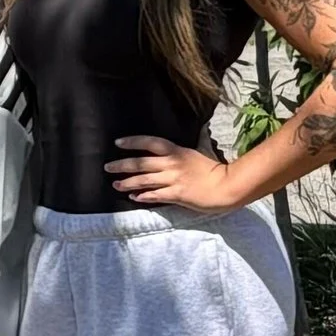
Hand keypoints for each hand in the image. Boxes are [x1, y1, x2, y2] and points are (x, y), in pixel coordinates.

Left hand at [106, 135, 235, 210]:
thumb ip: (187, 148)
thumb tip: (186, 138)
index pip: (150, 142)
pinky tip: (133, 197)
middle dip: (122, 165)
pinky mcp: (176, 194)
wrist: (227, 186)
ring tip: (115, 184)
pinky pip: (154, 195)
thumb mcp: (198, 152)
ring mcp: (173, 180)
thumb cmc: (214, 169)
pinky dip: (142, 196)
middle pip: (141, 163)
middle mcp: (172, 164)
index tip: (118, 142)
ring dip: (127, 182)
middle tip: (108, 167)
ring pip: (144, 180)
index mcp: (177, 151)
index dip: (133, 142)